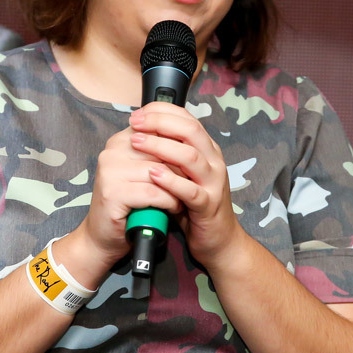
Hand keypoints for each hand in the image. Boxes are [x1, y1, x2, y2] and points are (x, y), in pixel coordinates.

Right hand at [70, 123, 183, 277]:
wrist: (104, 236)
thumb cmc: (130, 204)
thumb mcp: (144, 172)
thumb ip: (158, 153)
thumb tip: (191, 139)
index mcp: (120, 140)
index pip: (157, 128)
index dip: (180, 143)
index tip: (192, 160)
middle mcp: (111, 151)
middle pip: (160, 149)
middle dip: (181, 168)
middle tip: (192, 182)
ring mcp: (109, 172)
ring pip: (159, 171)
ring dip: (177, 187)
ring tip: (183, 197)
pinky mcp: (112, 193)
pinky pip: (153, 193)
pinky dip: (169, 202)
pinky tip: (173, 208)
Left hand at [126, 102, 244, 270]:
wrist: (218, 240)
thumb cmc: (193, 204)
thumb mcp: (180, 173)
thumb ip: (167, 154)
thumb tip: (138, 133)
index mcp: (207, 149)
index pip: (187, 119)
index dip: (162, 112)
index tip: (138, 114)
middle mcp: (213, 161)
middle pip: (190, 130)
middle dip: (160, 123)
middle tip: (134, 124)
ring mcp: (213, 183)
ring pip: (191, 157)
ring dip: (161, 147)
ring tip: (137, 142)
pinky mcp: (208, 206)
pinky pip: (191, 191)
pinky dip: (171, 181)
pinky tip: (153, 174)